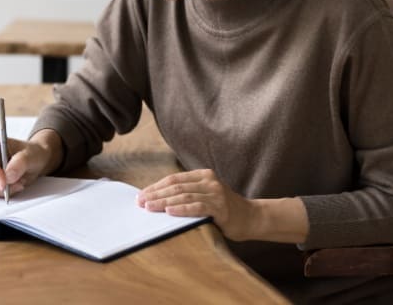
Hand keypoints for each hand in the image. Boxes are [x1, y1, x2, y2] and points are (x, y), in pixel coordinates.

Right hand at [0, 129, 61, 197]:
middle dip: (1, 185)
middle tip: (18, 184)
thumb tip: (8, 176)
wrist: (36, 160)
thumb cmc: (33, 153)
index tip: (5, 182)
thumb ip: (20, 163)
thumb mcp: (31, 155)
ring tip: (20, 183)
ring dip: (5, 190)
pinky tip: (15, 185)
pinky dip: (5, 193)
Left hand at [136, 169, 253, 240]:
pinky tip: (169, 212)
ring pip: (184, 196)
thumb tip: (157, 199)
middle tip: (140, 202)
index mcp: (203, 175)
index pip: (174, 179)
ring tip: (150, 207)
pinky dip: (181, 209)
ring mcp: (215, 193)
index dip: (156, 187)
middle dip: (156, 194)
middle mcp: (209, 181)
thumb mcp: (206, 195)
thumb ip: (188, 194)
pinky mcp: (220, 207)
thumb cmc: (224, 209)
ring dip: (164, 202)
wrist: (251, 218)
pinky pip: (197, 207)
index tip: (141, 195)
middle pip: (176, 187)